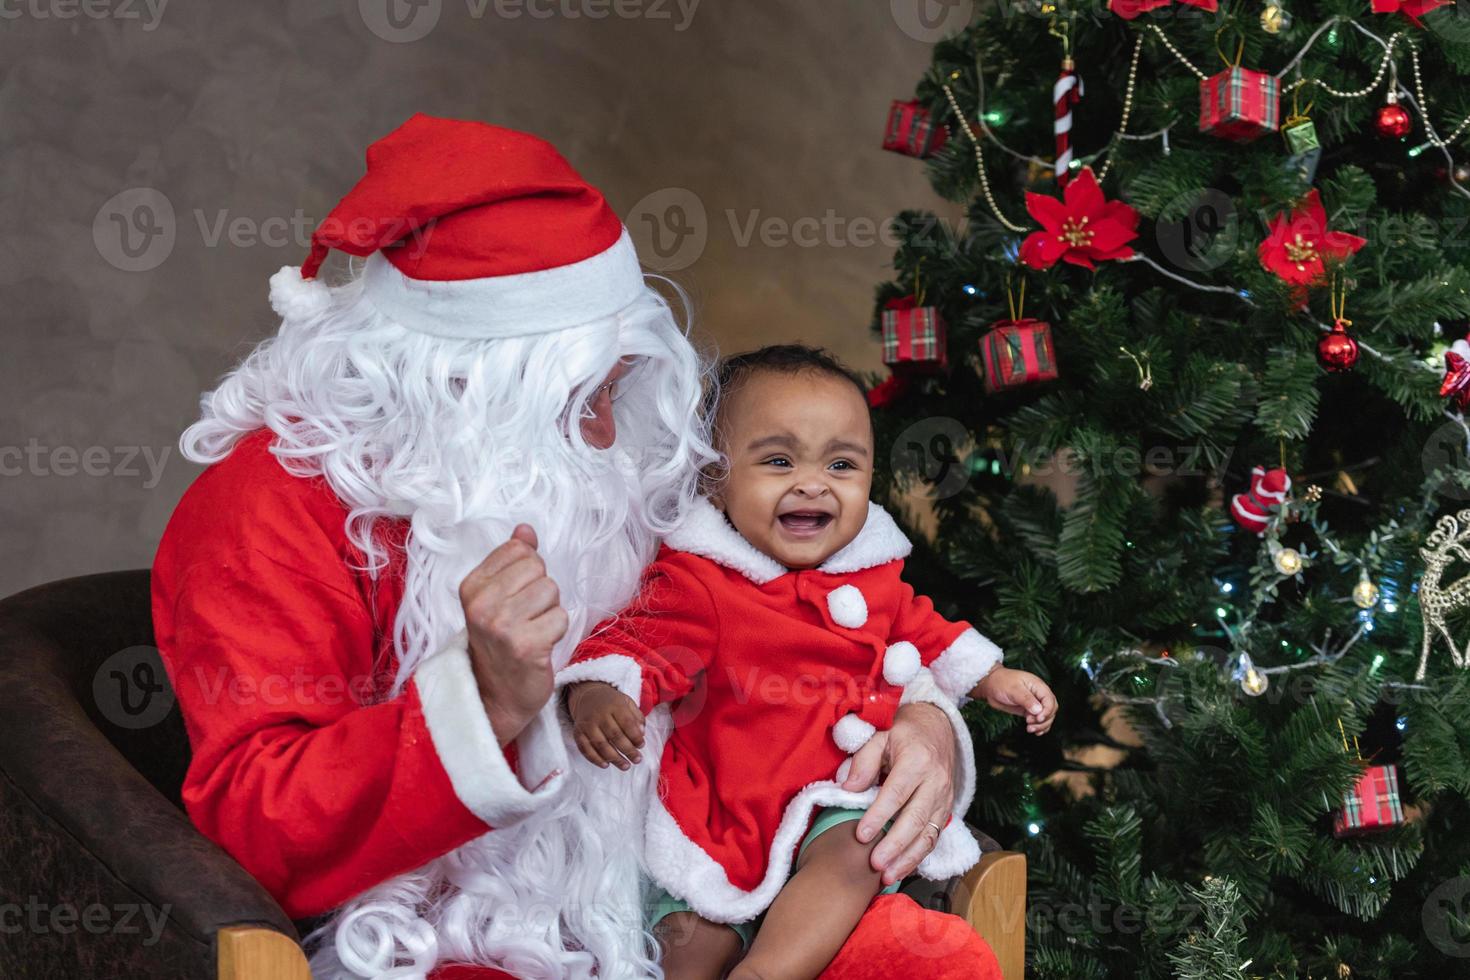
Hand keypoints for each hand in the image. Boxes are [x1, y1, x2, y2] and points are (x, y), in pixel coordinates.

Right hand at [459, 524, 568, 745]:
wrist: (494, 696)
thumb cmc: (499, 643)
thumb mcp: (497, 597)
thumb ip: (512, 560)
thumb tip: (525, 529)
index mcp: (471, 586)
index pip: (519, 550)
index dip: (528, 572)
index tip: (515, 598)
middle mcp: (482, 604)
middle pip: (538, 569)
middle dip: (541, 592)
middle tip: (525, 618)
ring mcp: (502, 626)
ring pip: (552, 592)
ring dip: (550, 612)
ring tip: (532, 631)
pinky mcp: (525, 646)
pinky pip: (561, 618)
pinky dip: (556, 633)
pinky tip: (539, 646)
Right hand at [567, 681, 644, 769]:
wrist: (587, 696)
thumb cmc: (611, 702)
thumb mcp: (627, 702)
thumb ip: (637, 717)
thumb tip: (641, 734)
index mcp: (615, 705)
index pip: (627, 723)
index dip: (635, 737)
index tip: (641, 746)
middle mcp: (600, 714)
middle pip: (615, 736)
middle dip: (628, 750)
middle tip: (637, 760)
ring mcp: (587, 724)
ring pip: (601, 745)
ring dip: (614, 758)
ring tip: (625, 766)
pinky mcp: (578, 733)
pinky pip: (585, 749)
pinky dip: (595, 759)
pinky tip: (606, 765)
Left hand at [840, 701, 955, 886]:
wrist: (937, 729)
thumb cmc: (902, 734)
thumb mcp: (880, 736)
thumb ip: (864, 761)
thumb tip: (849, 789)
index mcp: (917, 760)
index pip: (897, 793)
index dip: (879, 816)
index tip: (861, 835)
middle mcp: (935, 782)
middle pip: (916, 819)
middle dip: (895, 845)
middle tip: (875, 864)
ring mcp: (944, 798)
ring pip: (928, 834)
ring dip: (908, 858)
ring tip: (887, 876)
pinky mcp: (946, 810)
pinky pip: (934, 838)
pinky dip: (918, 857)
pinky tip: (901, 869)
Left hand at [974, 666, 1056, 734]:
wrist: (990, 685)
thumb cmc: (1001, 682)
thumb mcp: (1014, 689)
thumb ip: (1027, 699)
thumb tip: (1038, 710)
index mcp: (1038, 686)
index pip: (1050, 701)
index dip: (1047, 711)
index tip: (1038, 718)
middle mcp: (1038, 695)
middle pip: (1051, 710)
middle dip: (1044, 720)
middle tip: (1030, 724)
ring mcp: (1034, 703)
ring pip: (1046, 717)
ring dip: (1041, 725)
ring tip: (1029, 729)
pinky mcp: (1028, 711)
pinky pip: (1038, 720)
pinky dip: (1039, 727)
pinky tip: (1035, 731)